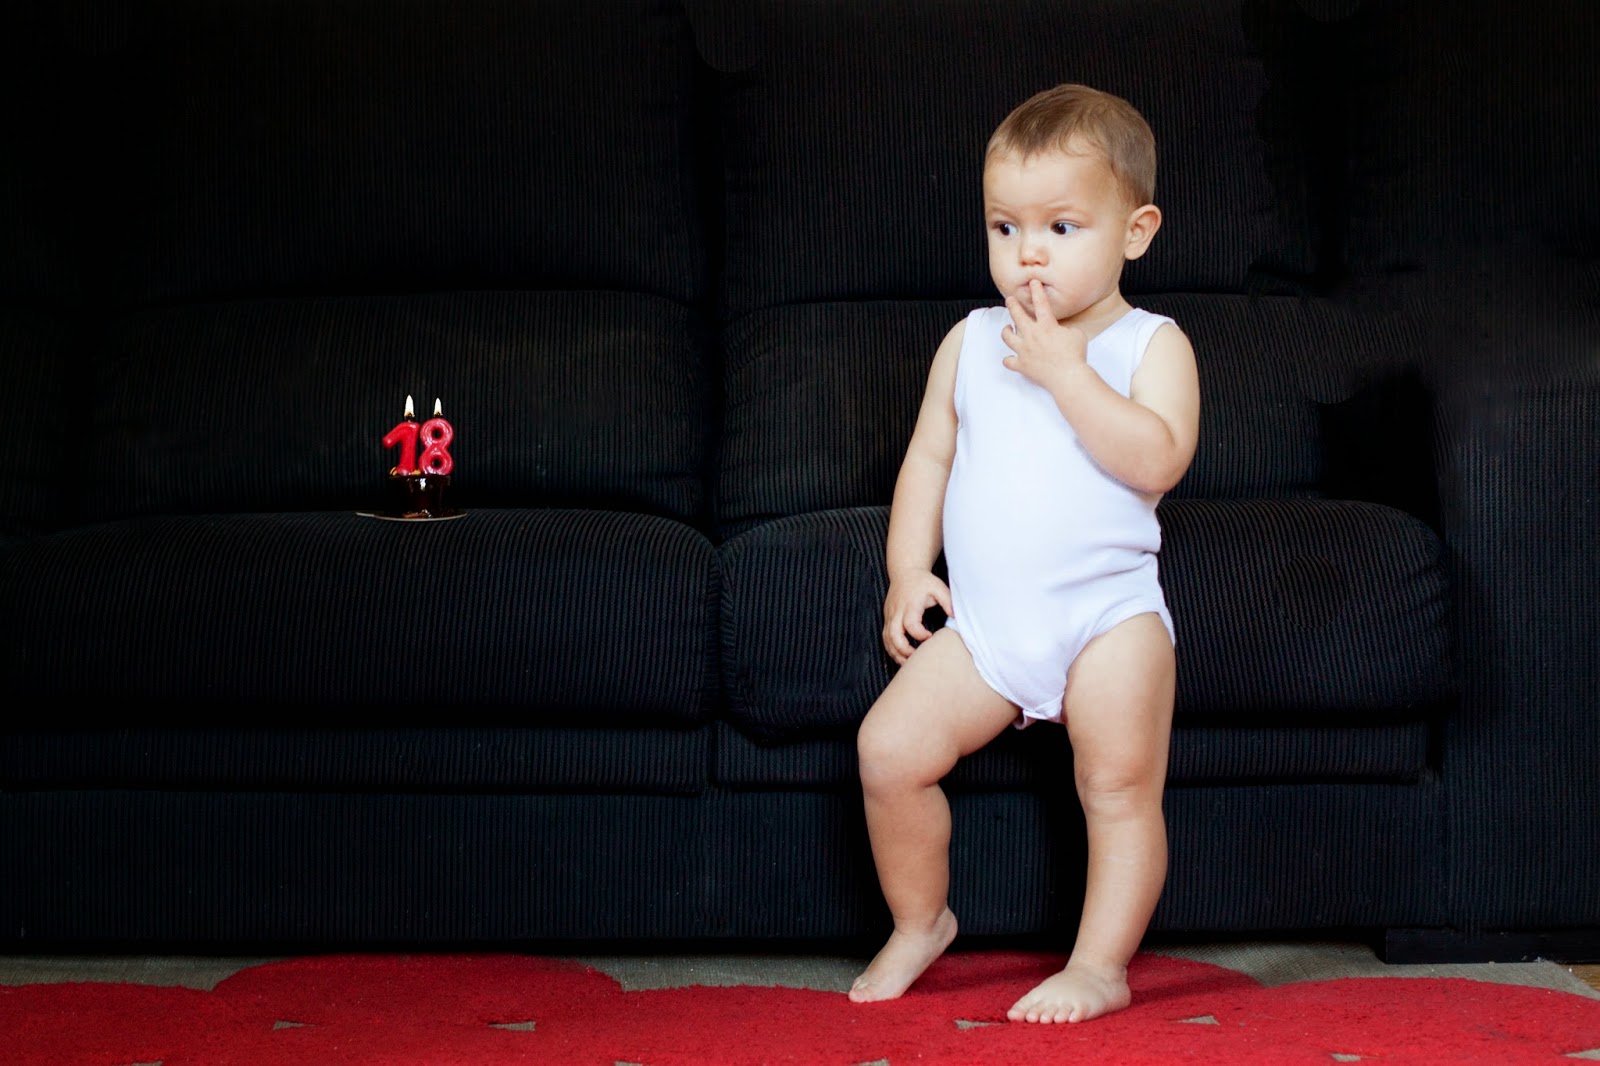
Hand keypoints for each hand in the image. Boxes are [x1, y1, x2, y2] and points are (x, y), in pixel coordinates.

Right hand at [882, 570, 952, 665]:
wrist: (905, 572)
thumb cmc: (923, 581)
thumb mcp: (938, 587)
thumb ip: (948, 601)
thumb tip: (955, 617)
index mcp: (910, 605)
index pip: (910, 624)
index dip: (920, 635)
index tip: (931, 637)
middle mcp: (897, 612)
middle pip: (894, 635)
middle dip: (904, 650)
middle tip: (917, 657)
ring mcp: (890, 616)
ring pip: (887, 639)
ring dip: (896, 653)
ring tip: (909, 663)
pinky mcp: (887, 619)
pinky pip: (885, 638)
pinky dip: (892, 649)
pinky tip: (902, 656)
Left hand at [1001, 278, 1088, 393]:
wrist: (1068, 377)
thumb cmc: (1075, 355)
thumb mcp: (1076, 335)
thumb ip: (1065, 329)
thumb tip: (1060, 331)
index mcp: (1046, 326)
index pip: (1040, 303)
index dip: (1036, 291)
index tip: (1032, 282)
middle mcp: (1032, 336)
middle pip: (1017, 315)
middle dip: (1012, 305)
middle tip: (1009, 299)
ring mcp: (1024, 350)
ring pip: (1007, 337)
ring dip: (1006, 331)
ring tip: (1007, 328)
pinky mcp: (1022, 365)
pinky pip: (1008, 361)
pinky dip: (1009, 359)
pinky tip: (1010, 358)